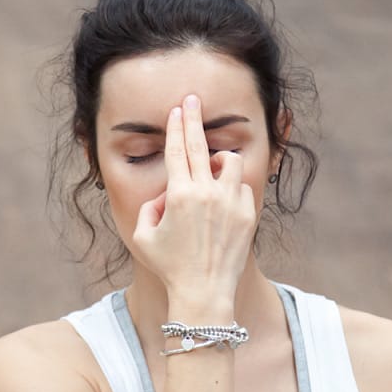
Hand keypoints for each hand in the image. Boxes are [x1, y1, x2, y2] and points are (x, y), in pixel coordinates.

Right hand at [131, 95, 257, 302]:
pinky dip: (232, 191)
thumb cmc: (170, 265)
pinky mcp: (247, 213)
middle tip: (193, 99)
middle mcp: (206, 192)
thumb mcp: (144, 236)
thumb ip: (150, 207)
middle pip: (199, 144)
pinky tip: (222, 208)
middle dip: (194, 119)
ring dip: (220, 161)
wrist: (204, 292)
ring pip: (230, 162)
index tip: (178, 109)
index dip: (176, 126)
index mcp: (179, 194)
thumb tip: (166, 193)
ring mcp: (230, 202)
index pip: (176, 150)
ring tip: (212, 170)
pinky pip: (241, 188)